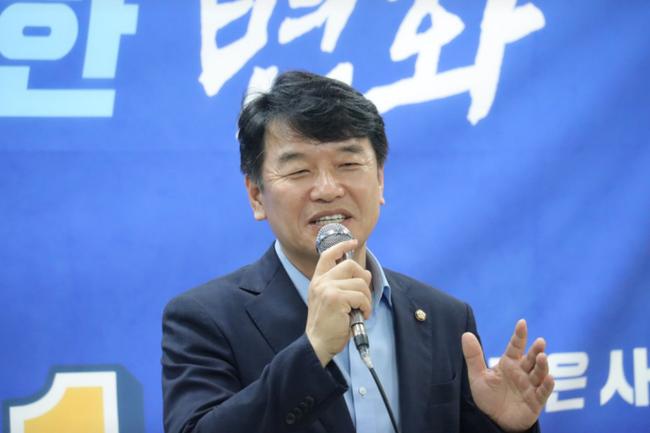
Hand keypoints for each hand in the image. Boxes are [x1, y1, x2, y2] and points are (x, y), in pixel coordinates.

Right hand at [305, 239, 371, 366]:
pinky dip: (366, 307)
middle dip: (363, 279)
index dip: (341, 246)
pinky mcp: (336, 298)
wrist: (318, 343)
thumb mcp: (333, 301)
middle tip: (363, 296)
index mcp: (318, 281)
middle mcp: (321, 282)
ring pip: (360, 283)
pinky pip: (361, 296)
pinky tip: (360, 315)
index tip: (353, 241)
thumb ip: (344, 286)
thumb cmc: (328, 325)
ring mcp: (327, 289)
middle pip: (350, 265)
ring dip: (366, 298)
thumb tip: (365, 274)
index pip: (328, 255)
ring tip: (361, 310)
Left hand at [461, 319, 554, 431]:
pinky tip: (549, 378)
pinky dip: (547, 385)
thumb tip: (466, 334)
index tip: (522, 322)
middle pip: (531, 358)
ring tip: (542, 356)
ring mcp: (530, 386)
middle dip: (536, 350)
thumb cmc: (487, 397)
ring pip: (539, 373)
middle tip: (540, 342)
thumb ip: (473, 356)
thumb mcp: (477, 376)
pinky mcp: (535, 401)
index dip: (519, 335)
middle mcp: (521, 373)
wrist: (492, 421)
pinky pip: (543, 392)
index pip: (515, 346)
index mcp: (508, 364)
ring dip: (542, 365)